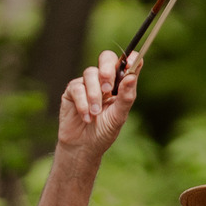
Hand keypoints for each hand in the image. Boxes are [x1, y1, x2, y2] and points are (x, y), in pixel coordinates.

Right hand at [57, 47, 140, 162]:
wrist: (83, 146)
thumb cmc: (104, 131)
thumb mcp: (119, 116)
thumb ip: (126, 96)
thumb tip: (131, 76)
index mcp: (119, 84)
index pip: (126, 64)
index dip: (130, 58)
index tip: (133, 60)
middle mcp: (104, 80)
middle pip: (106, 58)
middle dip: (107, 69)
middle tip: (108, 87)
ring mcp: (87, 83)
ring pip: (90, 73)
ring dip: (94, 95)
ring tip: (95, 113)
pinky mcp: (72, 90)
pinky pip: (77, 87)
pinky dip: (82, 103)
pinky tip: (86, 117)